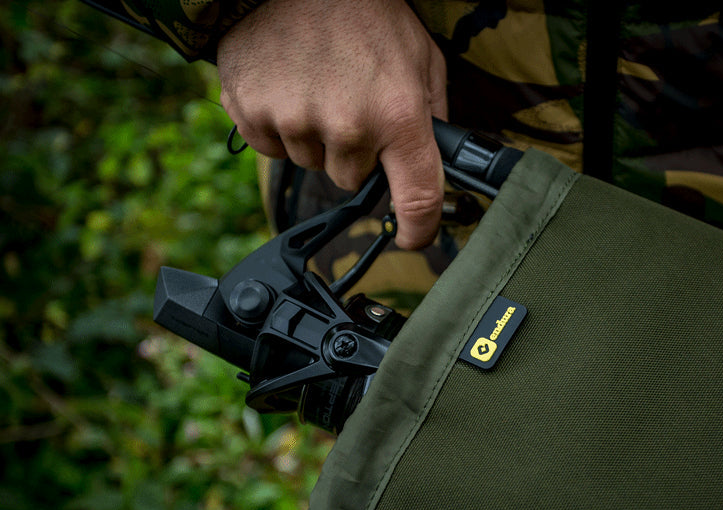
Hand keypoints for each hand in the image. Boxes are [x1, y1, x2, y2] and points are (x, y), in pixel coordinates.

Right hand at [217, 0, 447, 248]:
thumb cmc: (363, 10)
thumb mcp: (420, 55)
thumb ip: (431, 114)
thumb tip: (433, 162)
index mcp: (398, 115)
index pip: (417, 199)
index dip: (419, 230)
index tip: (414, 238)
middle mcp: (347, 127)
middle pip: (352, 179)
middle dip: (355, 151)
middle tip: (351, 101)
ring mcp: (295, 122)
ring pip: (312, 162)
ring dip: (316, 136)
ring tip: (318, 83)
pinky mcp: (253, 114)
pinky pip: (272, 147)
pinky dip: (280, 125)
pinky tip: (288, 86)